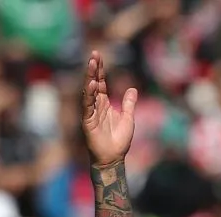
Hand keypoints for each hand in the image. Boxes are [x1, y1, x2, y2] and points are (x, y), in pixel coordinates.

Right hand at [81, 50, 136, 165]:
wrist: (113, 158)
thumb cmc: (119, 140)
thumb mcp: (128, 118)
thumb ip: (128, 103)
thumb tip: (132, 89)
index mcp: (104, 104)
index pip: (102, 83)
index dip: (101, 70)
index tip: (99, 56)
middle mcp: (96, 106)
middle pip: (94, 83)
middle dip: (94, 69)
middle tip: (94, 54)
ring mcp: (91, 113)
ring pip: (89, 91)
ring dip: (90, 77)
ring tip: (92, 64)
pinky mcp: (88, 121)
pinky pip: (88, 105)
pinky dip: (90, 95)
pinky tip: (92, 84)